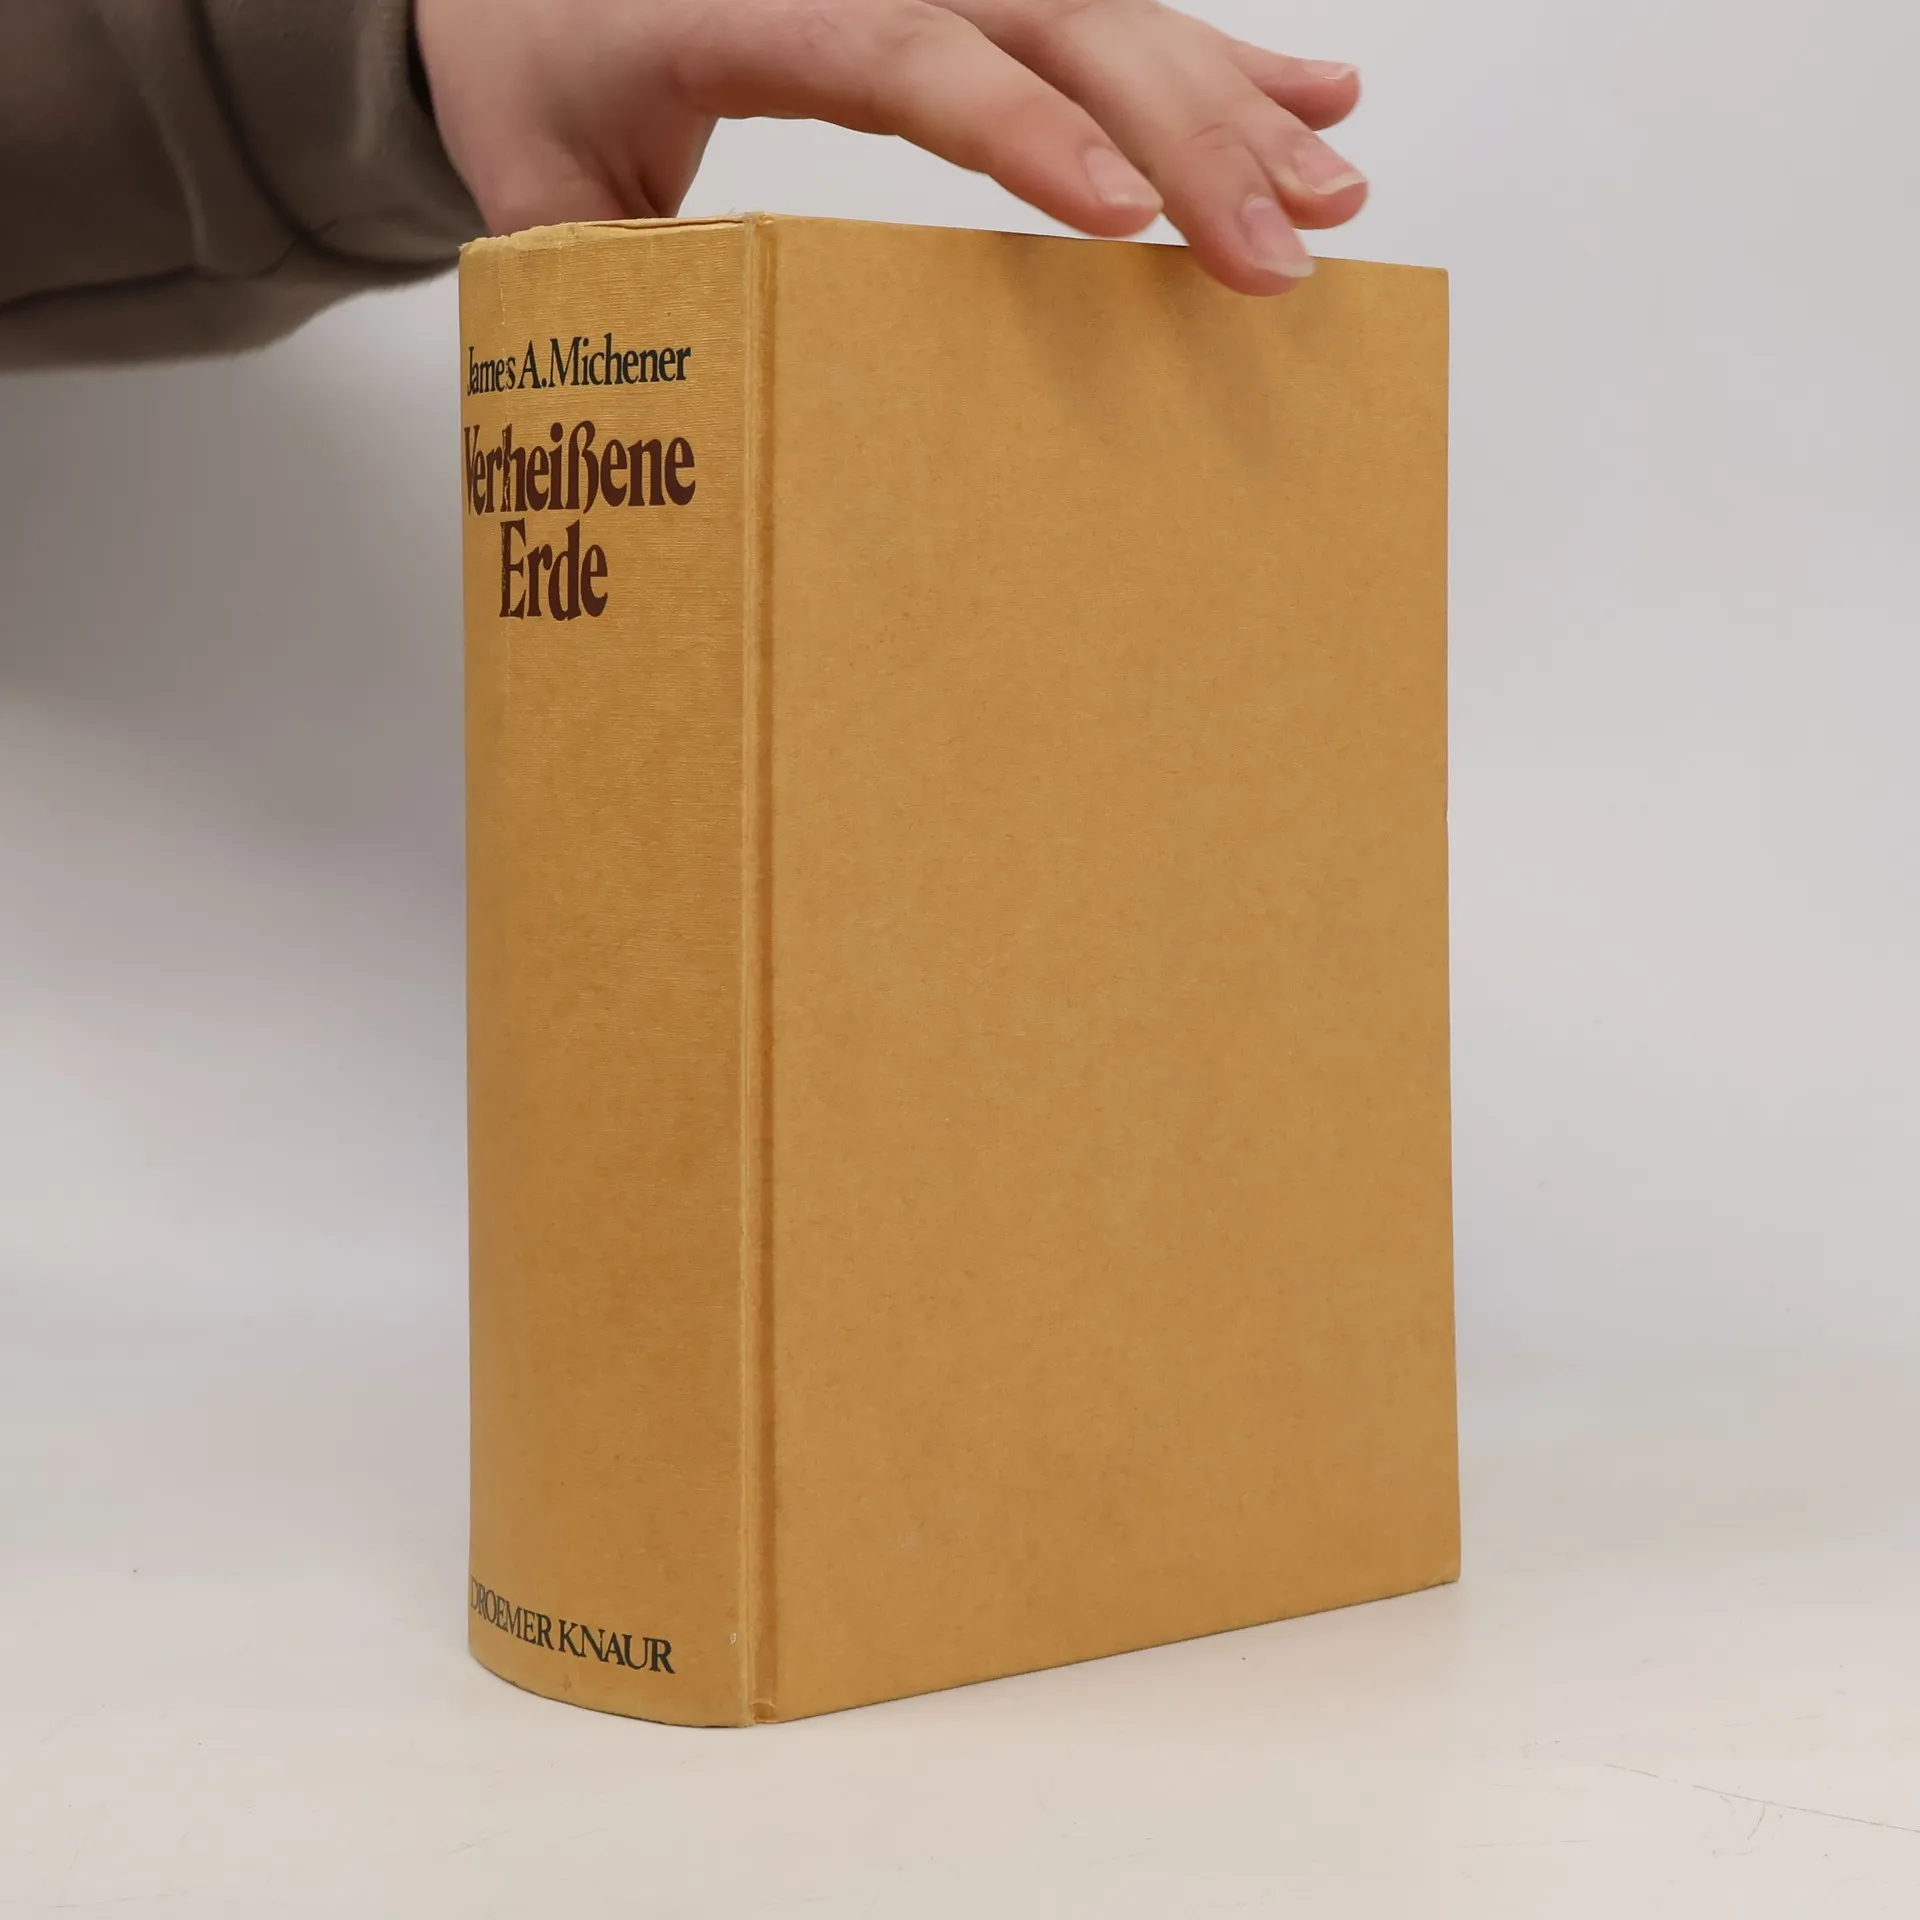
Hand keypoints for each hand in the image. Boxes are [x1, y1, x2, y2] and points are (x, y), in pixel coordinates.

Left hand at [414, 0, 1366, 294]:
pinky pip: (1097, 10)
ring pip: (1100, 7)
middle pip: (1049, 17)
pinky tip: (1303, 95)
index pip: (906, 48)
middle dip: (1183, 131)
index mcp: (741, 1)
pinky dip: (1208, 54)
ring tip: (1329, 187)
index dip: (1029, 128)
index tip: (1132, 216)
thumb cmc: (533, 85)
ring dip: (1227, 99)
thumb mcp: (540, 199)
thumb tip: (681, 429)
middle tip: (1283, 249)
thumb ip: (611, 287)